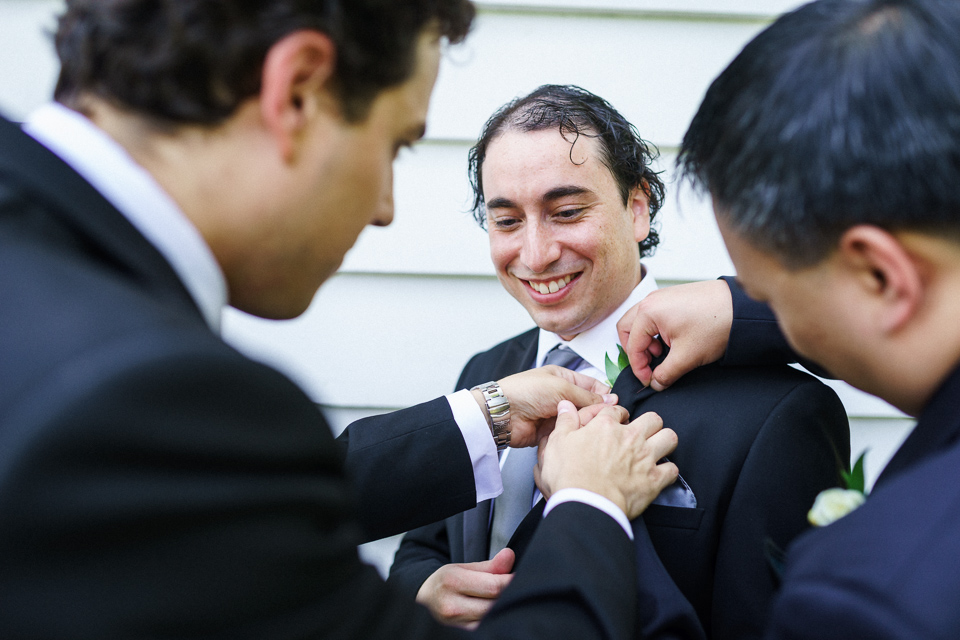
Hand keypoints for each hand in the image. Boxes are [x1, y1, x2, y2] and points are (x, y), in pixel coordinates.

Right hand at [416, 549, 514, 628]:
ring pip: (493, 619)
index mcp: (452, 582)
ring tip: (507, 598)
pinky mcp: (463, 634)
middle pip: (495, 605)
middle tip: (517, 587)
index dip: (512, 581)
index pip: (493, 586)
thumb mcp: (464, 568)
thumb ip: (489, 565)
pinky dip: (495, 618)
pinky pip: (486, 627)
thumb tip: (510, 555)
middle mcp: (452, 606)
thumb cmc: (447, 582)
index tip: (520, 576)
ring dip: (504, 608)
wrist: (426, 600)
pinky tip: (498, 610)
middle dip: (510, 595)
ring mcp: (457, 624)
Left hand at [471, 366, 614, 447]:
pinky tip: (580, 438)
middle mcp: (561, 396)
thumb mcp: (562, 387)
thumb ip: (587, 396)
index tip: (616, 405)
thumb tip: (610, 400)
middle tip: (605, 420)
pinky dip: (574, 436)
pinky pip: (569, 435)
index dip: (604, 395)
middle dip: (596, 413)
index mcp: (563, 378)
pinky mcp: (551, 432)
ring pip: (580, 422)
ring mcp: (555, 415)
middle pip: (587, 406)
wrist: (503, 413)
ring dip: (584, 425)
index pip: (591, 386)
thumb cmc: (525, 392)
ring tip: (591, 429)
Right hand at [537, 401, 678, 519]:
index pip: (618, 410)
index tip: (616, 423)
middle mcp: (630, 437)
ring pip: (669, 438)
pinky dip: (667, 472)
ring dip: (664, 442)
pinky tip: (659, 475)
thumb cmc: (569, 475)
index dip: (617, 415)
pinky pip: (673, 469)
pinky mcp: (654, 480)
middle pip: (653, 419)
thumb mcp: (557, 443)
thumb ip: (565, 421)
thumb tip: (565, 405)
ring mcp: (645, 457)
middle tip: (641, 434)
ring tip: (655, 450)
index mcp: (606, 426)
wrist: (585, 504)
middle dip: (649, 424)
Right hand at [616, 280, 732, 390]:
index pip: (632, 346)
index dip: (638, 368)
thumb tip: (656, 383)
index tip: (649, 381)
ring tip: (665, 353)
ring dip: (646, 340)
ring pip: (640, 322)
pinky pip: (654, 316)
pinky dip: (656, 331)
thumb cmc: (715, 324)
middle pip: (627, 329)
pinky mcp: (674, 297)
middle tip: (651, 365)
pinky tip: (673, 341)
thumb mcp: (687, 357)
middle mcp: (650, 300)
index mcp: (648, 312)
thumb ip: (665, 374)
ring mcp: (662, 296)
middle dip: (636, 351)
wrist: (742, 308)